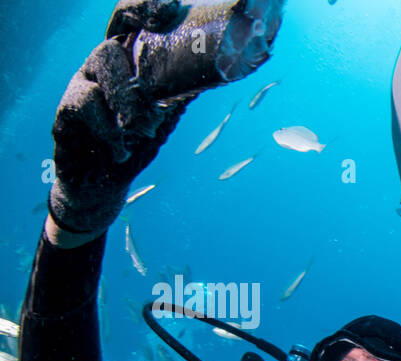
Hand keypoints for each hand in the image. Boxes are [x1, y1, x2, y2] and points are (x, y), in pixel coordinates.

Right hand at [46, 1, 192, 238]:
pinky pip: (84, 103)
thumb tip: (216, 73)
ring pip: (100, 67)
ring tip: (142, 130)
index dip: (141, 8)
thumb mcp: (164, 117)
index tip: (166, 6)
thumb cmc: (134, 143)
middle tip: (156, 108)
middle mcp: (100, 66)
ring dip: (126, 102)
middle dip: (135, 75)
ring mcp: (80, 85)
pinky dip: (108, 129)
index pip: (127, 23)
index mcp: (126, 63)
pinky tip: (121, 149)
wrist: (102, 183)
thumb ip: (179, 93)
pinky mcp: (65, 110)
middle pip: (111, 47)